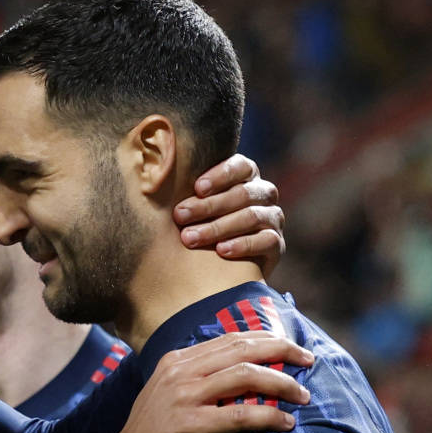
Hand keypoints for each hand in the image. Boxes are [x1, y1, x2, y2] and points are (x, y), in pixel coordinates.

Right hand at [110, 331, 313, 432]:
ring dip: (282, 383)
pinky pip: (241, 414)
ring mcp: (185, 397)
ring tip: (303, 395)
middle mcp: (180, 372)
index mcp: (176, 360)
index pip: (228, 339)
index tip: (289, 347)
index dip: (264, 339)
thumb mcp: (168, 393)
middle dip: (281, 350)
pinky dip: (270, 415)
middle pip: (241, 349)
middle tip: (307, 359)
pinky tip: (286, 422)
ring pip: (245, 376)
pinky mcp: (193, 425)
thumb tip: (239, 371)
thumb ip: (197, 379)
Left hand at [173, 153, 284, 278]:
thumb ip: (185, 190)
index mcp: (245, 176)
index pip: (240, 166)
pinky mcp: (277, 244)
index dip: (220, 175)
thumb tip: (154, 175)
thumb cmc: (198, 223)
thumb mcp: (193, 204)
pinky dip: (243, 244)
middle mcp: (263, 193)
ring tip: (190, 238)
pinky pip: (267, 240)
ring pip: (252, 216)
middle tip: (179, 216)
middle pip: (242, 193)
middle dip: (208, 206)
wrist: (220, 266)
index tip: (196, 188)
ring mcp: (272, 218)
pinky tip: (221, 251)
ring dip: (218, 227)